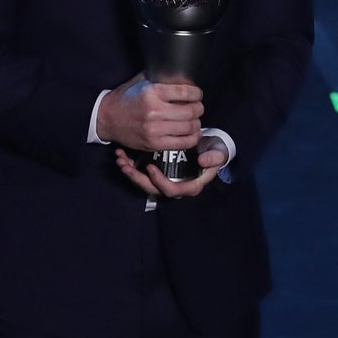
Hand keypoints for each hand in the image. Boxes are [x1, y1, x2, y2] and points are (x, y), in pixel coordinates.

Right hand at [96, 74, 203, 151]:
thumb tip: (181, 75)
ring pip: (189, 128)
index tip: (197, 94)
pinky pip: (182, 143)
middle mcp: (154, 111)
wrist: (107, 118)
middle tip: (198, 107)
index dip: (197, 94)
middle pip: (191, 112)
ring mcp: (154, 130)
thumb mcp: (141, 82)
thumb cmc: (125, 98)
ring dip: (196, 123)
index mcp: (152, 93)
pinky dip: (192, 138)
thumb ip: (160, 78)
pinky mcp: (154, 144)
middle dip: (199, 108)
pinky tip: (192, 133)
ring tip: (194, 119)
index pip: (186, 93)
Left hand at [114, 135, 228, 198]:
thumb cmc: (213, 153)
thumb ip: (214, 158)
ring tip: (120, 159)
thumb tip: (202, 161)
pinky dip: (130, 164)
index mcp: (189, 186)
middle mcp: (174, 186)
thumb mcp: (218, 154)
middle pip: (152, 189)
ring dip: (129, 172)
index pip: (171, 190)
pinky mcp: (157, 173)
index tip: (150, 168)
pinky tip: (122, 154)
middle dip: (136, 178)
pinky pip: (141, 173)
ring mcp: (164, 180)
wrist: (209, 147)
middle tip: (125, 165)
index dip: (159, 182)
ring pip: (143, 182)